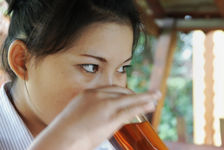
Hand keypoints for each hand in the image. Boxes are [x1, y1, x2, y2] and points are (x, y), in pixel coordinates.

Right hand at [29, 85, 160, 149]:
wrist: (59, 139)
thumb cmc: (66, 131)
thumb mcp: (77, 114)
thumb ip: (88, 110)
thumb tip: (96, 115)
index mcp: (89, 93)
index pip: (111, 90)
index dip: (124, 93)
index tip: (131, 96)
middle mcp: (98, 95)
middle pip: (122, 91)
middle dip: (135, 95)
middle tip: (146, 97)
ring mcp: (105, 105)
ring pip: (129, 98)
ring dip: (145, 97)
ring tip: (156, 96)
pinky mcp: (111, 117)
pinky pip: (131, 109)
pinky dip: (143, 106)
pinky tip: (151, 104)